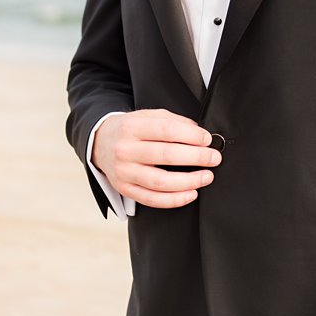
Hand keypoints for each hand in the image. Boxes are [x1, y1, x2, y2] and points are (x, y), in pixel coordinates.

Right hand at [92, 109, 221, 208]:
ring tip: (207, 177)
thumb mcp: (149, 116)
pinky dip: (174, 200)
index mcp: (132, 127)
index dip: (192, 135)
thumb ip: (173, 121)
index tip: (207, 139)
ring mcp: (123, 172)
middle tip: (214, 158)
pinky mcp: (124, 189)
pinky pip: (151, 199)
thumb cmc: (131, 129)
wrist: (101, 142)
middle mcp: (125, 149)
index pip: (167, 130)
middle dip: (197, 157)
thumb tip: (199, 133)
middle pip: (166, 155)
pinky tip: (191, 194)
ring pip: (160, 181)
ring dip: (189, 181)